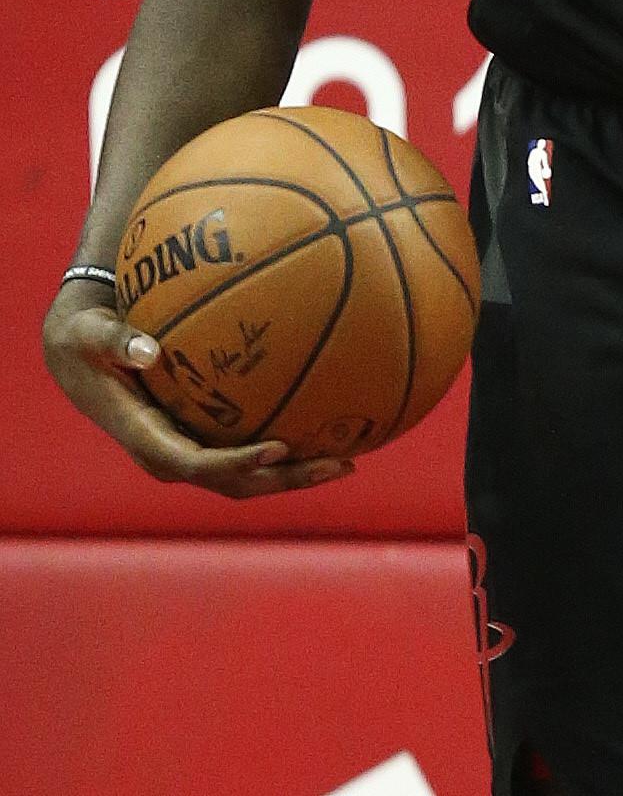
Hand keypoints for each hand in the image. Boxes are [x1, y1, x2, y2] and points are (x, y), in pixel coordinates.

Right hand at [41, 282, 352, 497]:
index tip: (278, 449)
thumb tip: (147, 348)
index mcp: (145, 437)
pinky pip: (249, 449)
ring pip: (247, 476)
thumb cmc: (86, 340)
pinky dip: (288, 449)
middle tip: (339, 464)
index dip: (236, 463)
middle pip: (234, 482)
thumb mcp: (90, 335)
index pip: (195, 463)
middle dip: (285, 479)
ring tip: (348, 461)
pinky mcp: (202, 436)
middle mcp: (170, 454)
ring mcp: (188, 449)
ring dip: (295, 474)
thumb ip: (115, 340)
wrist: (79, 356)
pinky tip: (330, 429)